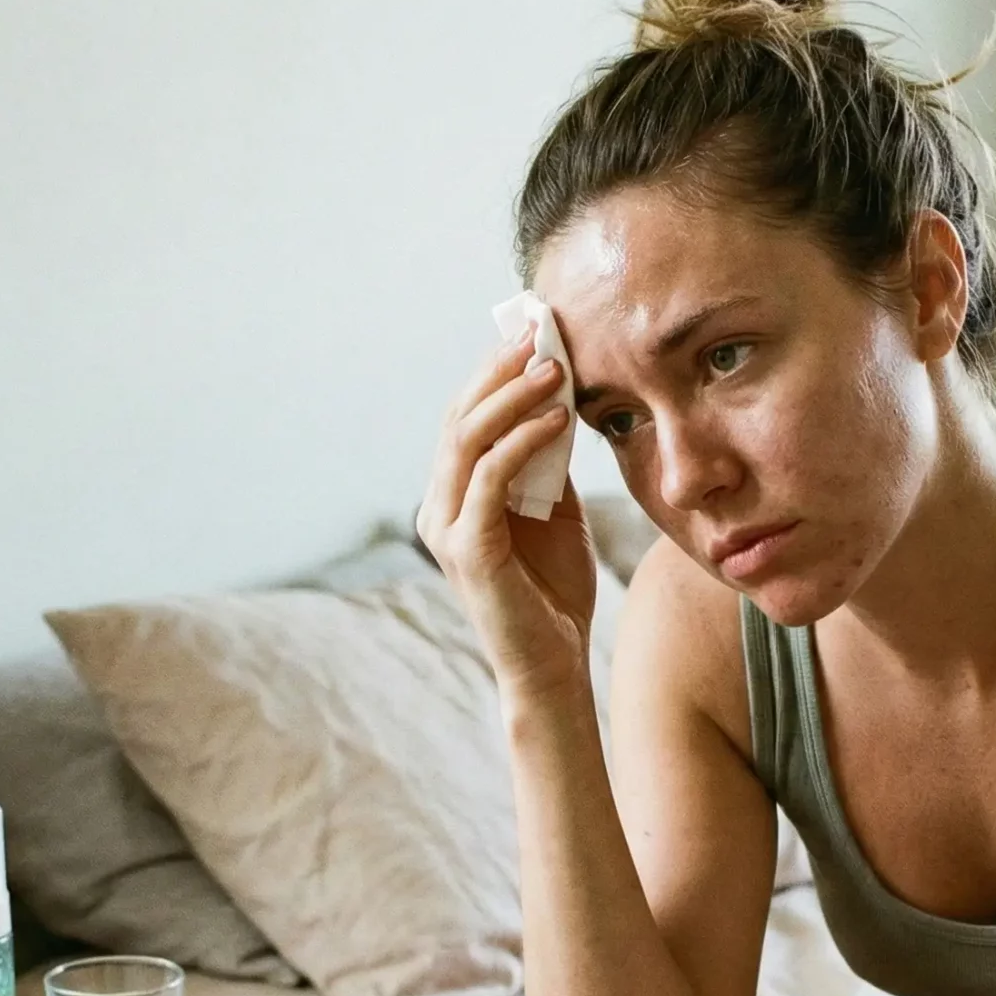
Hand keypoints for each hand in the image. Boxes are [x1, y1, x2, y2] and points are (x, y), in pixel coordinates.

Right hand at [417, 328, 599, 697]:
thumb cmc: (553, 589)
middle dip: (499, 372)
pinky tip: (556, 421)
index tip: (532, 331)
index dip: (494, 371)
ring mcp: (446, 529)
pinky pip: (489, 482)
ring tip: (553, 369)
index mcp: (453, 494)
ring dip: (512, 398)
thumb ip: (545, 462)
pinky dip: (522, 444)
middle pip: (460, 419)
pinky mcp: (467, 552)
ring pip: (468, 442)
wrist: (553, 663)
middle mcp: (438, 506)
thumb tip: (558, 399)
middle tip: (539, 335)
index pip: (466, 417)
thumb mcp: (555, 510)